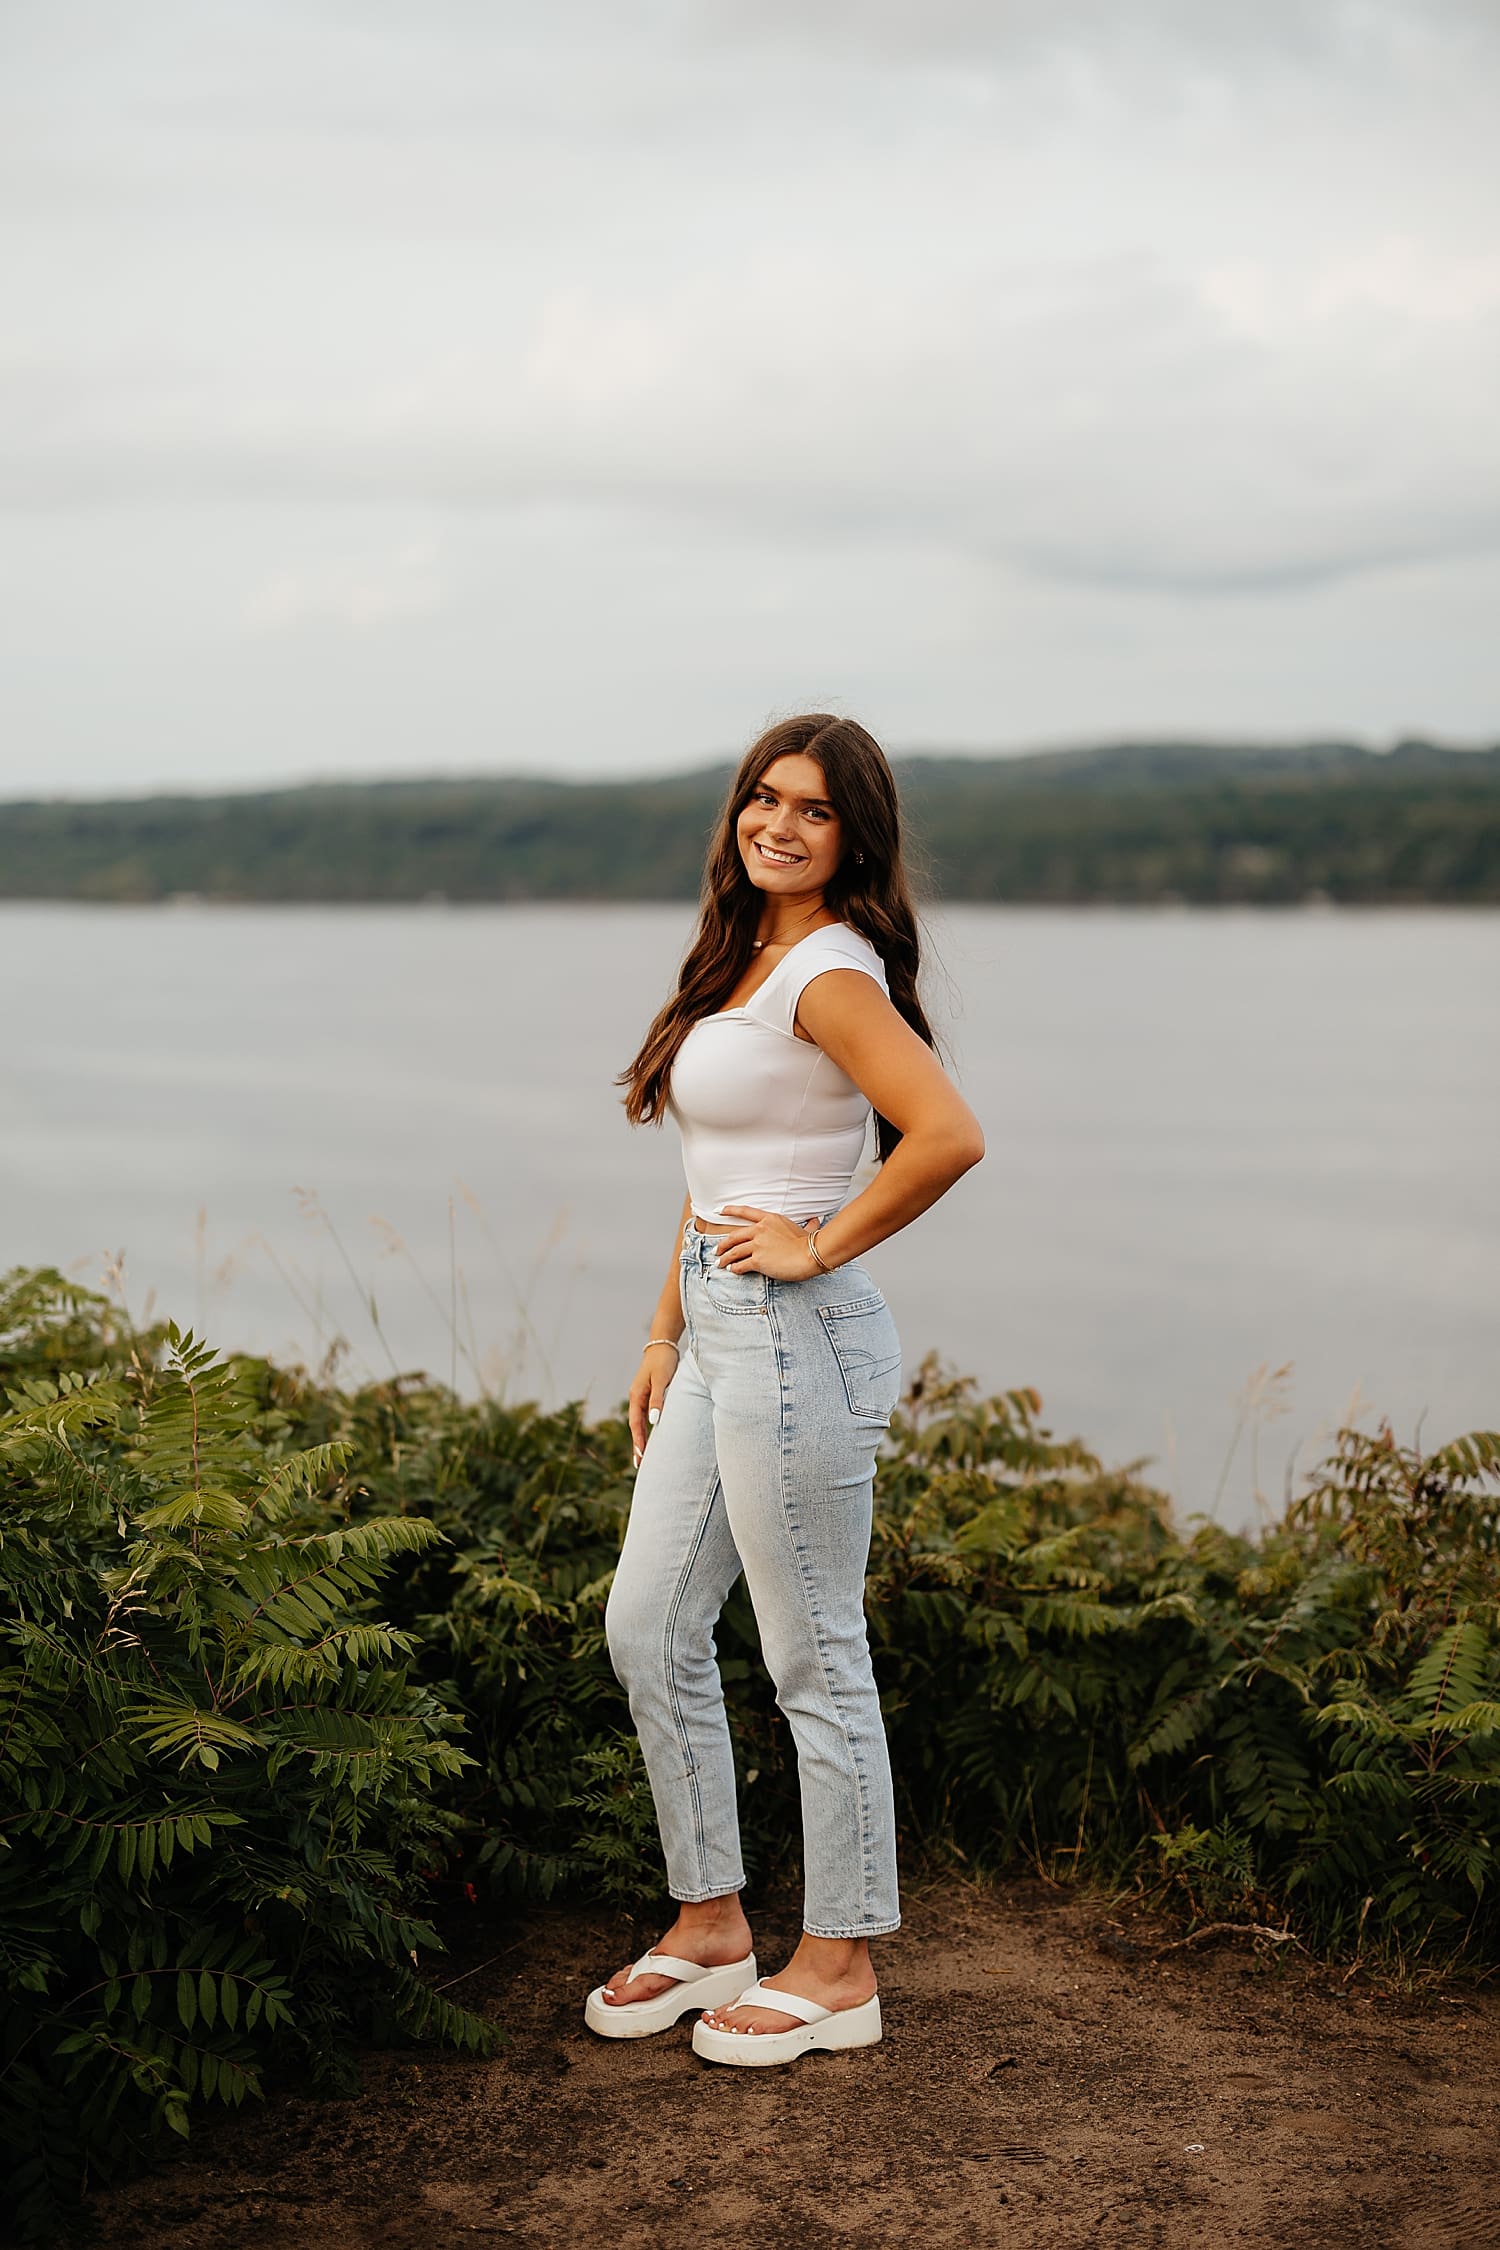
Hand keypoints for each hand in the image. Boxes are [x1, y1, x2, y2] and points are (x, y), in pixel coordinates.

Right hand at [629, 1341, 678, 1464]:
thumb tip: (654, 1421)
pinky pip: (647, 1416)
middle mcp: (637, 1398)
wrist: (663, 1344)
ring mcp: (642, 1397)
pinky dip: (648, 1428)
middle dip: (638, 1445)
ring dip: (643, 1438)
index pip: (636, 1424)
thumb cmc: (663, 1361)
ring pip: (641, 1423)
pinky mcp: (650, 1395)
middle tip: (640, 1465)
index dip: (638, 1441)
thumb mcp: (661, 1380)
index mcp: (636, 1396)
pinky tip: (654, 1436)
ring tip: (646, 1456)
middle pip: (636, 1427)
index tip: (641, 1457)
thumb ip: (657, 1400)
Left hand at [715, 1205, 821, 1281]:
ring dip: (725, 1258)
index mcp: (769, 1218)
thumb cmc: (811, 1243)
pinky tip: (732, 1270)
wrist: (811, 1254)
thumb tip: (816, 1220)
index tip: (718, 1210)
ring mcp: (758, 1244)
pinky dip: (734, 1268)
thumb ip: (808, 1224)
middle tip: (716, 1250)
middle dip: (722, 1244)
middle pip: (734, 1236)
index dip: (729, 1210)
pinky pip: (741, 1264)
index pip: (745, 1211)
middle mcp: (760, 1229)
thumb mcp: (806, 1229)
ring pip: (734, 1251)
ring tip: (720, 1263)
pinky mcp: (758, 1260)